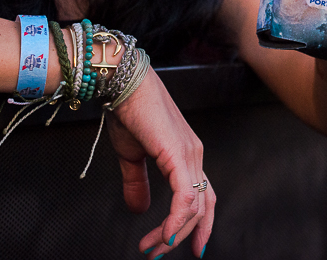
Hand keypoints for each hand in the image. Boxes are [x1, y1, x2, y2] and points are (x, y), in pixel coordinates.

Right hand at [107, 71, 214, 256]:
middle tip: (159, 254)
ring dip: (173, 233)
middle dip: (184, 236)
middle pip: (202, 206)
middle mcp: (194, 155)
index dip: (195, 224)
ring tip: (153, 248)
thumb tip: (139, 210)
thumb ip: (137, 184)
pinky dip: (177, 221)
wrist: (124, 83)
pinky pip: (186, 197)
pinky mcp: (179, 155)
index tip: (177, 246)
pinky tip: (166, 236)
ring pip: (194, 206)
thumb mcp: (132, 156)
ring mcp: (190, 155)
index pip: (201, 197)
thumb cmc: (129, 111)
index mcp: (187, 155)